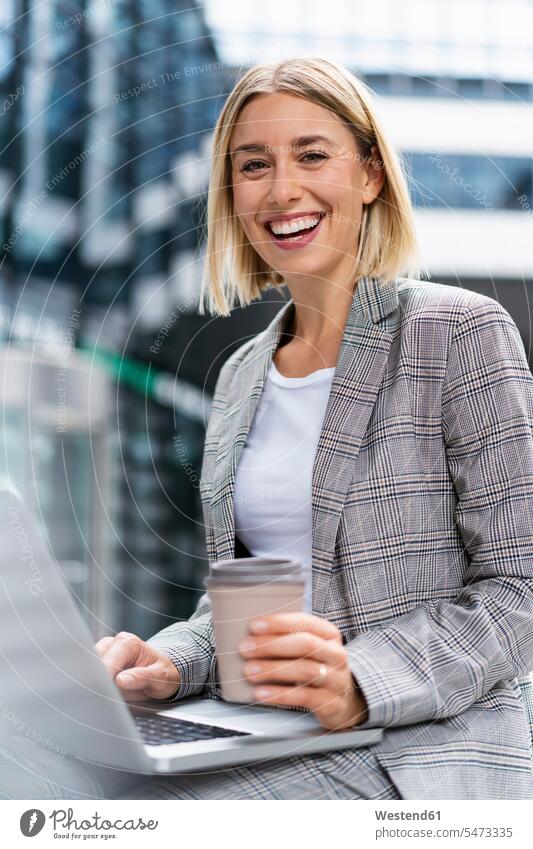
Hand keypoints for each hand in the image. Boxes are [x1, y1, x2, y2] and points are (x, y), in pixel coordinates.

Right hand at [94, 632, 179, 701]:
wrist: (160, 673)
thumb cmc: (162, 673)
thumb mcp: (160, 677)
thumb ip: (141, 678)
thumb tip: (120, 681)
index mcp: (128, 643)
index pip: (108, 662)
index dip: (105, 680)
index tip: (105, 694)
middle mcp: (112, 643)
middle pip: (93, 664)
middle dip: (98, 683)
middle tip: (107, 698)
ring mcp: (103, 652)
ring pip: (88, 670)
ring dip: (95, 685)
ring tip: (110, 695)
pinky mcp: (97, 662)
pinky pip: (89, 674)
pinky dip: (94, 685)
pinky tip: (104, 693)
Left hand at [239, 613, 367, 730]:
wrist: (345, 701)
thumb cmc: (317, 667)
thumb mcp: (311, 649)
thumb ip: (289, 639)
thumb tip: (251, 636)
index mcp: (329, 634)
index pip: (305, 622)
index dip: (279, 623)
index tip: (254, 626)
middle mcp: (336, 654)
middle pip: (304, 644)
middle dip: (271, 645)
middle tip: (245, 648)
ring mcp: (336, 679)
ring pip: (305, 670)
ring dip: (273, 669)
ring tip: (249, 671)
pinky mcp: (331, 703)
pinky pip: (304, 696)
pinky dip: (279, 694)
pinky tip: (261, 693)